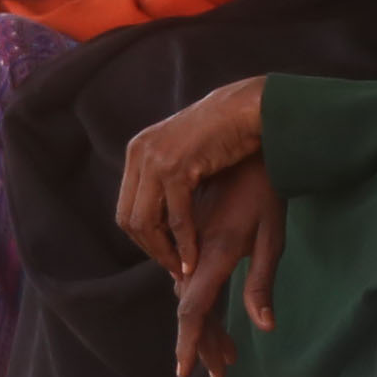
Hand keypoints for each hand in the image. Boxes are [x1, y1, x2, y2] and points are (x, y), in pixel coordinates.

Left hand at [111, 79, 271, 272]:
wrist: (249, 108)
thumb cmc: (227, 134)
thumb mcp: (185, 153)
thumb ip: (168, 177)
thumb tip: (161, 215)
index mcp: (138, 151)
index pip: (126, 208)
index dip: (144, 239)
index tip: (166, 256)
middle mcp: (139, 153)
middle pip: (129, 218)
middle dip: (151, 249)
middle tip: (173, 267)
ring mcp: (155, 159)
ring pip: (146, 222)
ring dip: (164, 252)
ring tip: (183, 268)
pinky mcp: (175, 166)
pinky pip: (175, 217)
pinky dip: (184, 243)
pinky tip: (193, 258)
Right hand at [165, 160, 285, 376]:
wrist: (247, 147)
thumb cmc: (267, 192)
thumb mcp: (271, 237)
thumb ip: (262, 284)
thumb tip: (265, 327)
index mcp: (214, 252)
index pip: (193, 309)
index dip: (188, 341)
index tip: (184, 370)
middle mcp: (195, 252)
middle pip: (191, 309)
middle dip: (204, 343)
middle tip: (222, 371)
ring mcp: (191, 245)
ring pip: (190, 297)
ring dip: (207, 328)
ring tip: (228, 356)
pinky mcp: (193, 240)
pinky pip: (191, 281)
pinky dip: (204, 306)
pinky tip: (219, 322)